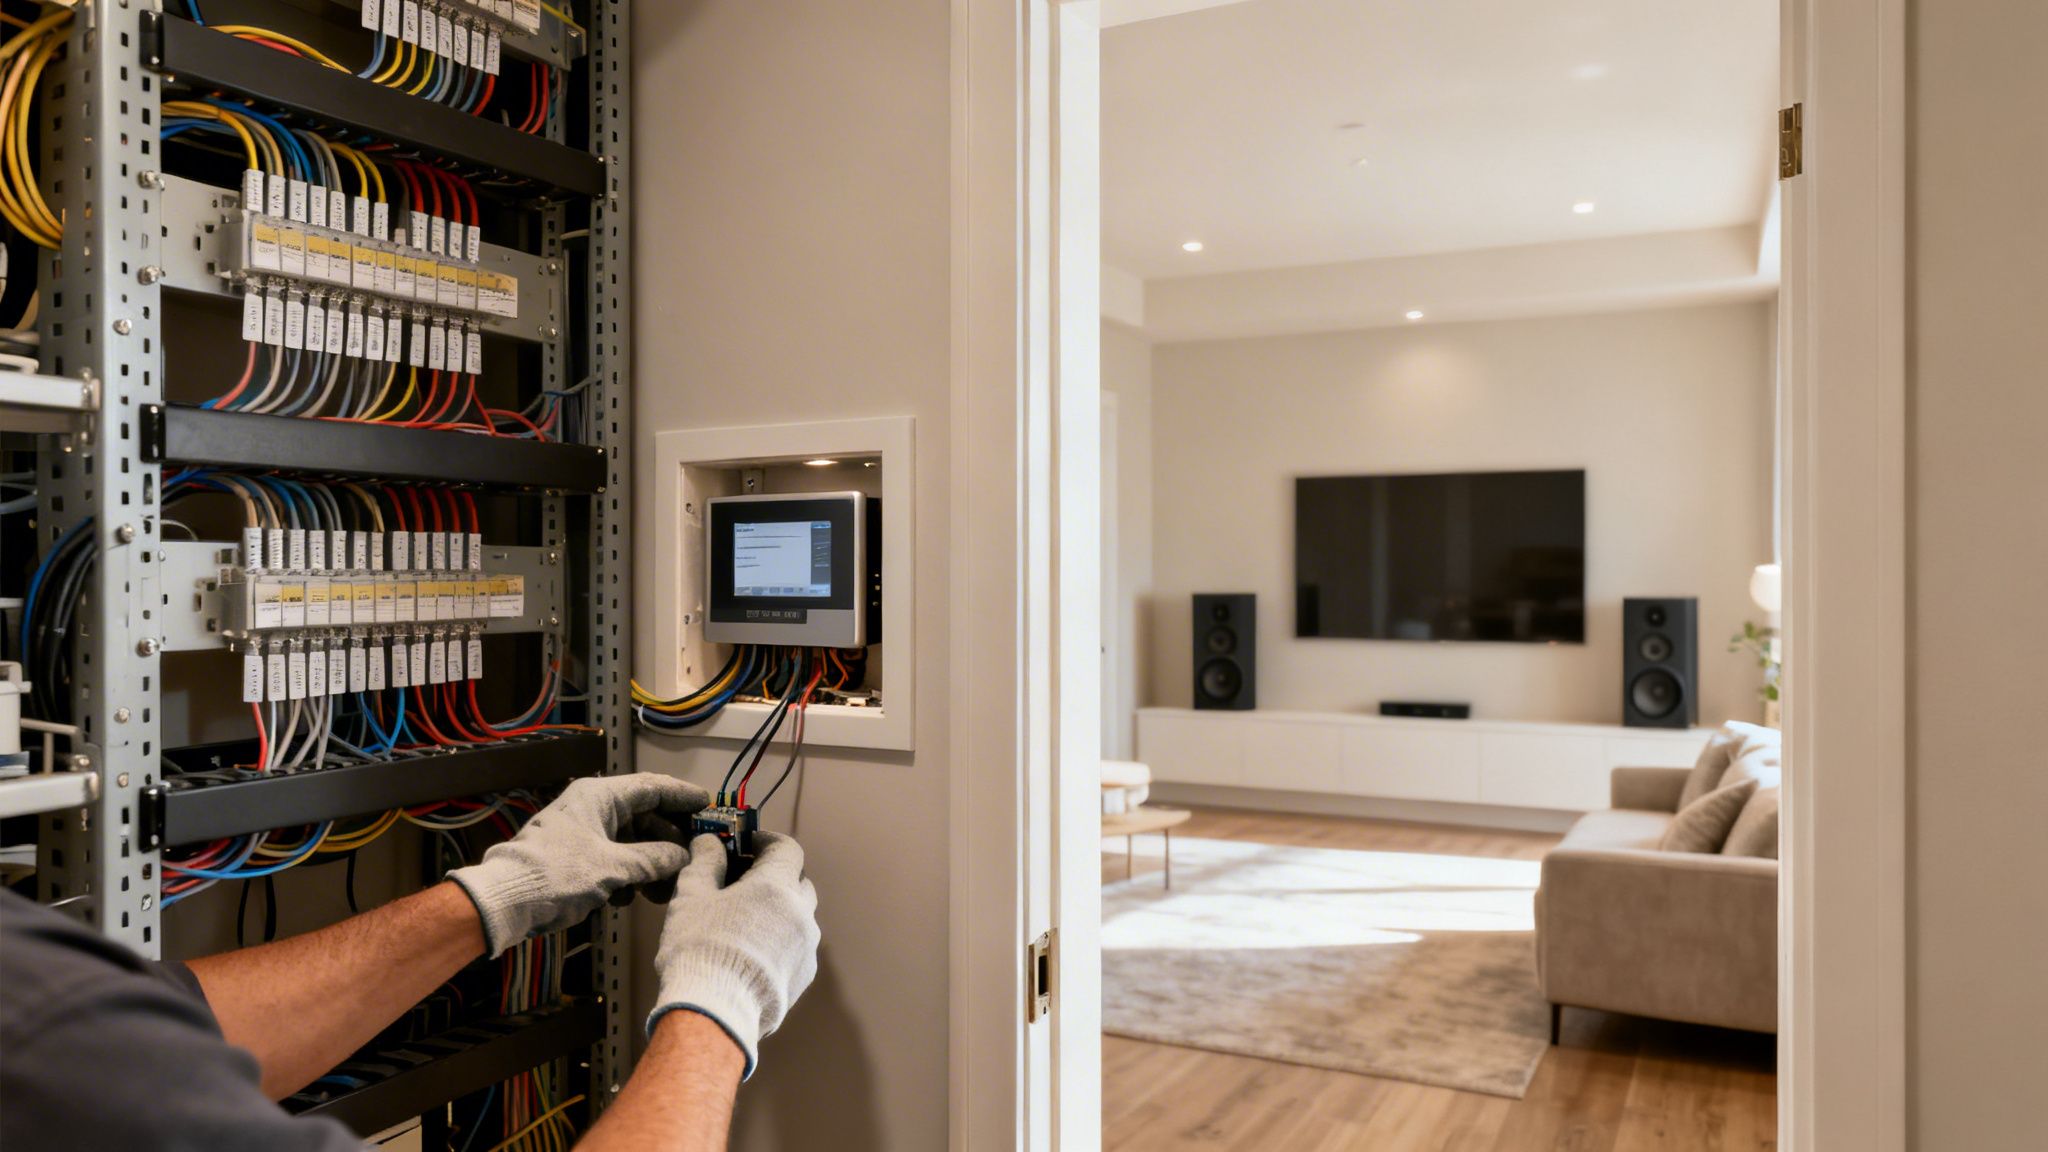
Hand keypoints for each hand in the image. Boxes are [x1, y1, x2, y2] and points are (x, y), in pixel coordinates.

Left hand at [449, 773, 709, 956]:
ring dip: (649, 863)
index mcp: (600, 795)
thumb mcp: (614, 868)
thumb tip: (683, 857)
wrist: (503, 901)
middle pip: (643, 815)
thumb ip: (655, 860)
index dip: (683, 796)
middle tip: (694, 858)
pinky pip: (611, 856)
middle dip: (669, 841)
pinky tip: (632, 896)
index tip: (708, 805)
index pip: (653, 787)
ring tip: (665, 889)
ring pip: (628, 840)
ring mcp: (580, 830)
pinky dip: (626, 873)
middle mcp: (591, 806)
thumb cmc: (557, 875)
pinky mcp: (572, 854)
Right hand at [648, 832, 820, 1078]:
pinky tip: (752, 954)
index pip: (787, 849)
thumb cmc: (701, 951)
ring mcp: (806, 947)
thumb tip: (709, 843)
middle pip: (797, 882)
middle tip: (744, 883)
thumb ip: (705, 863)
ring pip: (799, 917)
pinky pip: (797, 948)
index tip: (749, 845)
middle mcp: (801, 914)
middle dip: (775, 877)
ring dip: (779, 912)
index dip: (767, 842)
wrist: (716, 1012)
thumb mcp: (692, 897)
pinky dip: (781, 942)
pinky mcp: (803, 976)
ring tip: (745, 923)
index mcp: (777, 887)